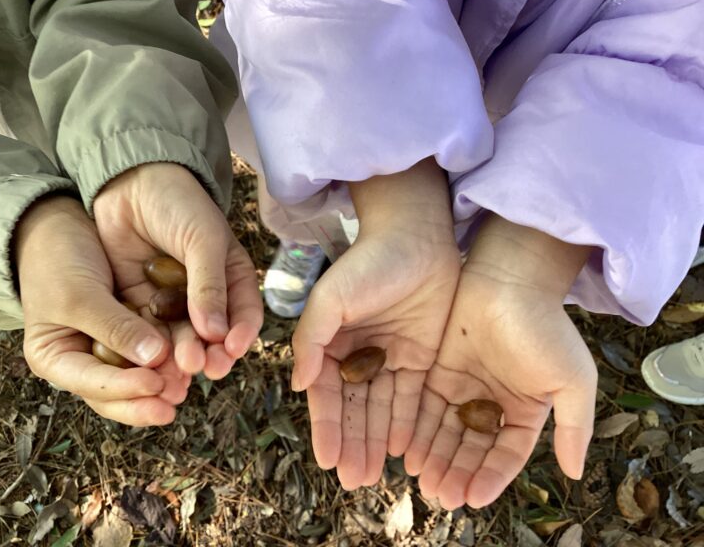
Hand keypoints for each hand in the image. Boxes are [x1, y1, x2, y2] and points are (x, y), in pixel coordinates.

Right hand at [17, 196, 186, 425]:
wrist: (57, 229)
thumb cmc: (58, 261)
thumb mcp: (81, 295)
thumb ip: (115, 328)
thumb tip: (153, 358)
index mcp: (54, 358)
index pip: (92, 385)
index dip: (125, 389)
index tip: (157, 385)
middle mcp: (81, 360)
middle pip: (115, 393)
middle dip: (146, 399)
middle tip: (176, 400)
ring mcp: (107, 348)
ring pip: (136, 375)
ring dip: (163, 381)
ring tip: (188, 385)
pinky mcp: (130, 331)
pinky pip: (151, 349)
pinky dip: (170, 355)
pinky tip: (192, 357)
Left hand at [93, 163, 262, 379]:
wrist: (130, 181)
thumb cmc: (179, 204)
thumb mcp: (203, 240)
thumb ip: (209, 286)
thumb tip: (216, 334)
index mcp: (231, 277)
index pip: (244, 314)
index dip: (241, 335)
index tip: (232, 351)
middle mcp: (205, 294)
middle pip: (212, 334)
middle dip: (208, 353)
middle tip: (202, 368)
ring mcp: (172, 300)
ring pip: (179, 338)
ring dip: (180, 358)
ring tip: (177, 373)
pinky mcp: (140, 301)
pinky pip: (147, 330)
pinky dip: (149, 348)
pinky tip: (149, 362)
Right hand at [292, 159, 458, 489]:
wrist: (417, 237)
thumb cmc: (367, 262)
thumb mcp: (331, 299)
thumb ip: (311, 341)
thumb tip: (299, 385)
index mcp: (330, 343)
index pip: (326, 394)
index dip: (327, 427)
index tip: (327, 459)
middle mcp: (357, 355)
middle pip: (354, 409)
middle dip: (352, 444)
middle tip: (353, 481)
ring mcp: (390, 357)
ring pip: (382, 409)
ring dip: (376, 442)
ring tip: (372, 476)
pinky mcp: (420, 356)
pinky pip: (412, 398)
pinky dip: (405, 424)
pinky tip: (401, 451)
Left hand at [403, 216, 596, 509]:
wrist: (509, 278)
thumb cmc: (546, 327)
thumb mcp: (572, 380)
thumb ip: (574, 427)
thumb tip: (575, 474)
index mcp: (526, 408)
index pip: (507, 453)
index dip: (492, 477)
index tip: (473, 499)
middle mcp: (494, 401)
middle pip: (472, 447)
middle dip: (457, 472)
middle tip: (440, 497)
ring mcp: (465, 385)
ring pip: (446, 430)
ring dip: (435, 457)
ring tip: (422, 481)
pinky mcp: (438, 368)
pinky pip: (426, 405)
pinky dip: (418, 428)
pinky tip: (408, 450)